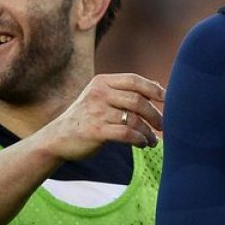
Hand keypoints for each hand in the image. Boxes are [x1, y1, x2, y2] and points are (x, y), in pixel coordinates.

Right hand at [41, 73, 163, 160]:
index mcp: (102, 82)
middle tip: (163, 125)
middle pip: (137, 100)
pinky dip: (139, 139)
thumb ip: (125, 91)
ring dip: (148, 131)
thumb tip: (158, 85)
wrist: (57, 138)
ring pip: (134, 119)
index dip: (153, 89)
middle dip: (154, 113)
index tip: (167, 99)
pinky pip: (126, 133)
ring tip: (153, 140)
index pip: (134, 80)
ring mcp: (96, 112)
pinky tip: (143, 144)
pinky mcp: (95, 131)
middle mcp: (99, 94)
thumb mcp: (101, 97)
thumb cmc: (86, 117)